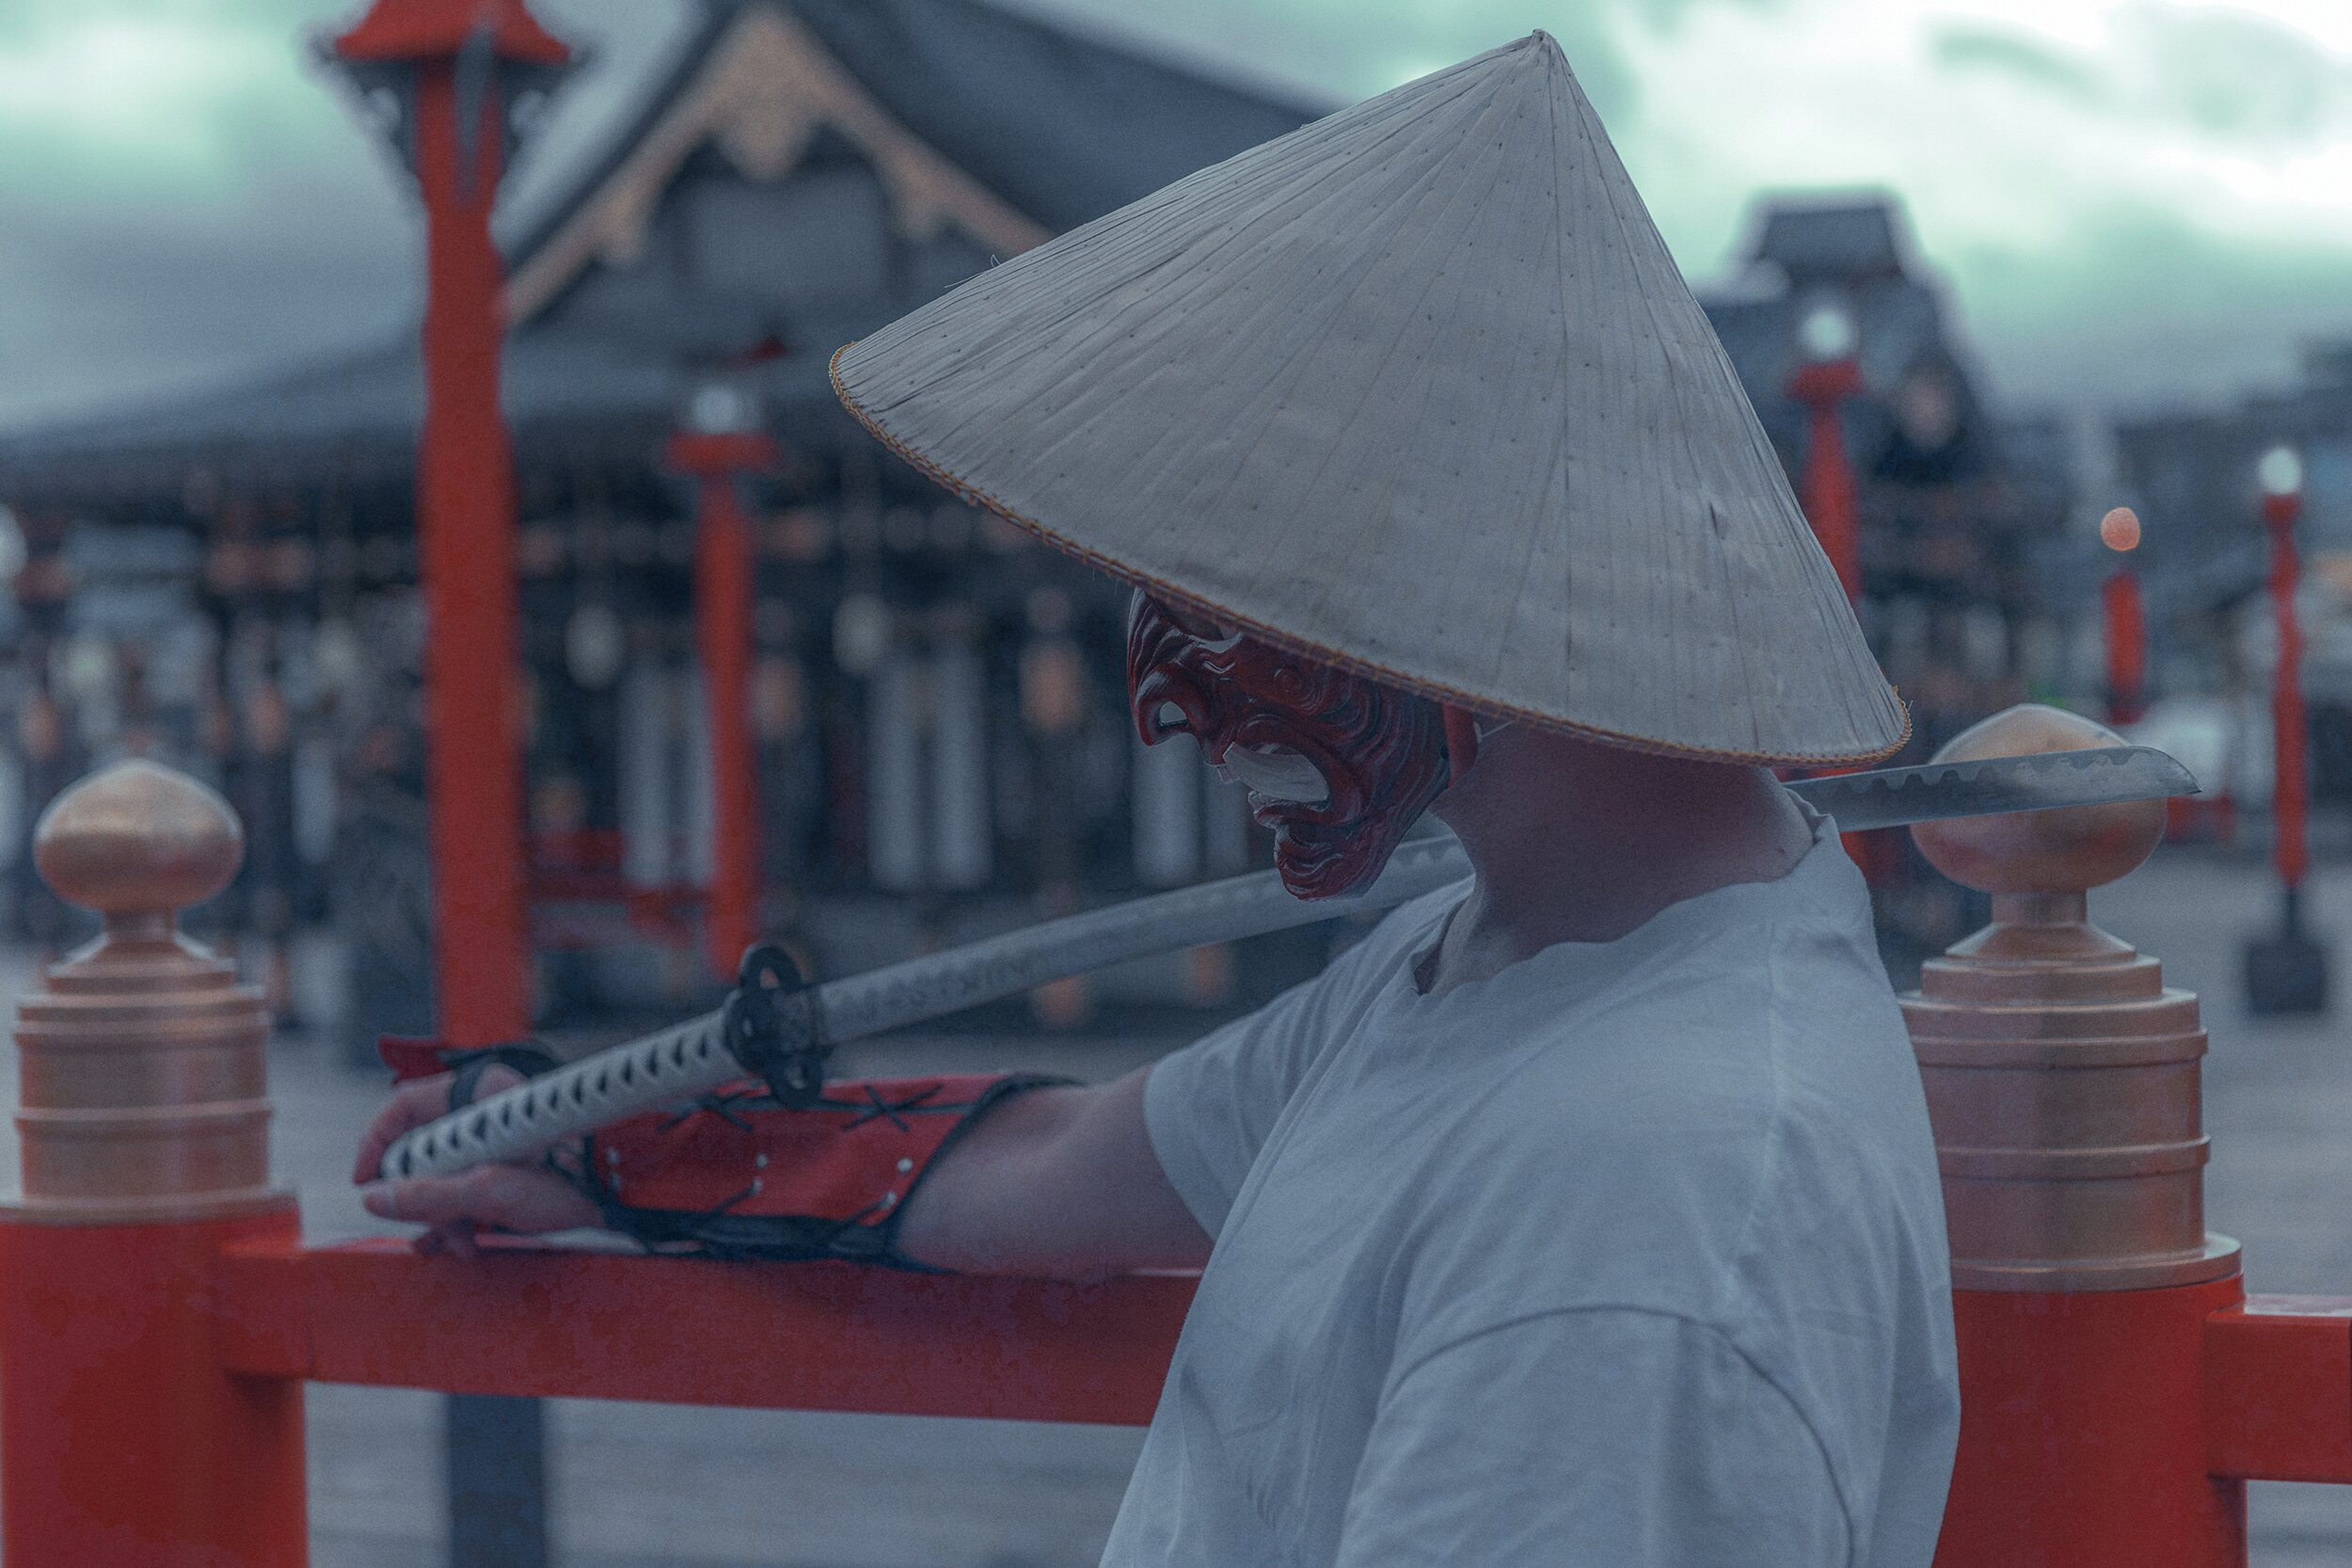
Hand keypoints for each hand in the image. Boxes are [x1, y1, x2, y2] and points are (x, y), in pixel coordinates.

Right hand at [353, 1066, 600, 1256]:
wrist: (632, 1196)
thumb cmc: (575, 1182)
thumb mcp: (492, 1191)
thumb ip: (430, 1194)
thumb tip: (374, 1198)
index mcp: (482, 1095)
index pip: (405, 1106)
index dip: (378, 1143)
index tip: (366, 1183)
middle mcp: (489, 1111)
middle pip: (425, 1149)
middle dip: (423, 1196)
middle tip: (434, 1229)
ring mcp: (503, 1139)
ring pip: (448, 1173)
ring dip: (446, 1215)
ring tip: (463, 1245)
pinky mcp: (517, 1165)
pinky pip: (472, 1185)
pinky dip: (465, 1214)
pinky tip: (462, 1245)